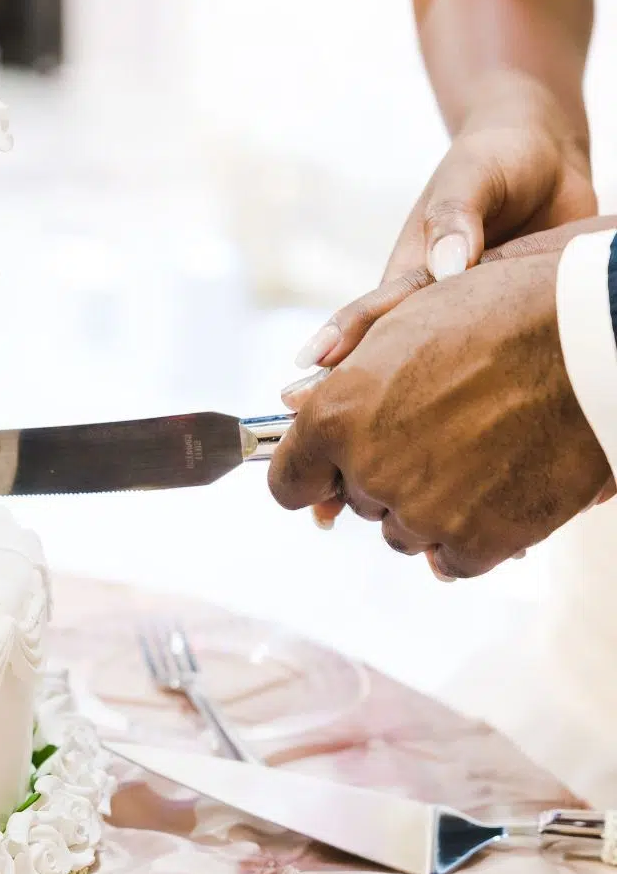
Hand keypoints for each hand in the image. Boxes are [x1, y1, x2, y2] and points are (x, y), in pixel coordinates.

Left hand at [269, 249, 610, 578]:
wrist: (596, 335)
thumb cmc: (499, 313)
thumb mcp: (402, 323)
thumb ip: (342, 376)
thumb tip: (293, 406)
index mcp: (336, 414)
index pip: (287, 482)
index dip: (309, 476)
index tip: (326, 472)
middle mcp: (368, 468)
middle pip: (355, 501)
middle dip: (382, 474)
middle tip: (437, 432)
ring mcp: (422, 510)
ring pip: (401, 532)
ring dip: (426, 506)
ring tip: (476, 453)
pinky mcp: (477, 541)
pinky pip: (449, 560)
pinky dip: (469, 538)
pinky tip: (495, 495)